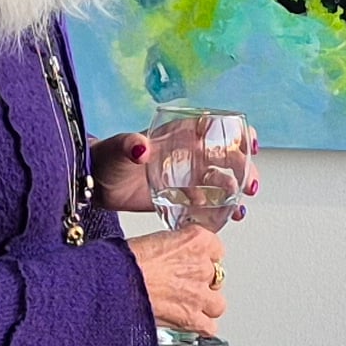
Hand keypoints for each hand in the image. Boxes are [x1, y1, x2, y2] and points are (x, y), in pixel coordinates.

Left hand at [95, 124, 259, 220]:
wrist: (95, 185)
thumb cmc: (107, 158)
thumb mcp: (119, 149)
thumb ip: (130, 145)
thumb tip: (140, 146)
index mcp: (179, 136)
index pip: (215, 129)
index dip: (237, 133)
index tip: (251, 143)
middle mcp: (189, 155)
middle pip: (226, 158)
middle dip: (244, 169)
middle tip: (249, 185)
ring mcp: (187, 177)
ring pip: (222, 181)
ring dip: (237, 191)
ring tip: (240, 206)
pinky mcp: (181, 198)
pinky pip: (209, 203)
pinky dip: (223, 209)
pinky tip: (231, 217)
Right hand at [131, 225, 225, 337]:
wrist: (113, 283)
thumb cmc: (124, 261)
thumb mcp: (152, 241)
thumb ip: (171, 249)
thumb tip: (171, 258)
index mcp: (196, 241)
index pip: (215, 249)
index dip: (202, 259)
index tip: (192, 262)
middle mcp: (203, 266)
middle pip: (216, 277)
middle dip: (202, 282)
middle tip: (182, 285)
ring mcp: (199, 294)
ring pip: (217, 304)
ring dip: (205, 306)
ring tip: (188, 306)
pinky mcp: (191, 318)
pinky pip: (208, 328)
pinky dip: (199, 328)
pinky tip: (188, 323)